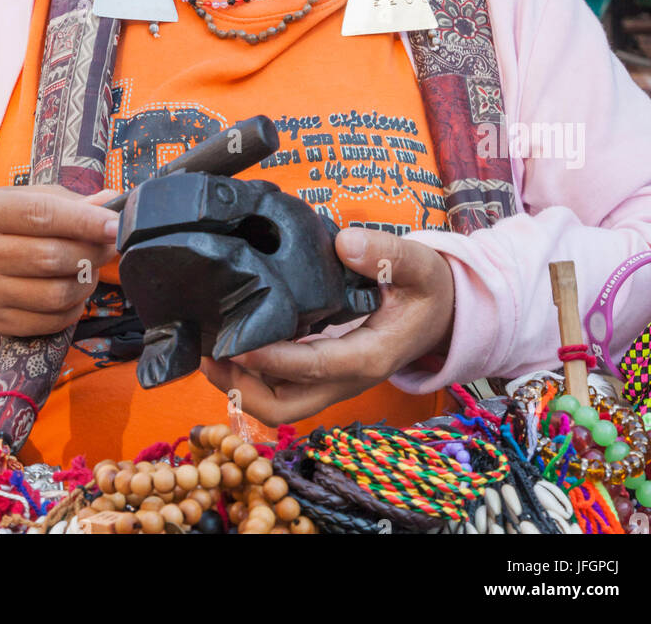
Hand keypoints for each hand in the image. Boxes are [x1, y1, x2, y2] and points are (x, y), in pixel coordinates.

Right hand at [0, 184, 119, 338]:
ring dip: (86, 282)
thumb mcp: (33, 199)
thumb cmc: (11, 223)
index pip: (42, 215)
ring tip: (90, 268)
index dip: (85, 221)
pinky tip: (74, 291)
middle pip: (51, 257)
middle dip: (92, 252)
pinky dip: (74, 307)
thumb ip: (72, 202)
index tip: (116, 225)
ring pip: (56, 294)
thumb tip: (112, 201)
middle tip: (107, 246)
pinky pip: (51, 321)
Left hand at [201, 229, 454, 423]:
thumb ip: (386, 252)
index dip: (272, 361)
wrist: (442, 314)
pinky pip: (283, 387)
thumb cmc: (428, 289)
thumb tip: (344, 242)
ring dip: (242, 386)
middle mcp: (348, 379)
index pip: (312, 368)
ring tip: (208, 353)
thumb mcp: (419, 265)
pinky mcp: (324, 374)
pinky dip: (254, 375)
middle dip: (243, 389)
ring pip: (280, 403)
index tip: (236, 345)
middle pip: (287, 407)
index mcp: (369, 357)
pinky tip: (232, 344)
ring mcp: (334, 381)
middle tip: (210, 355)